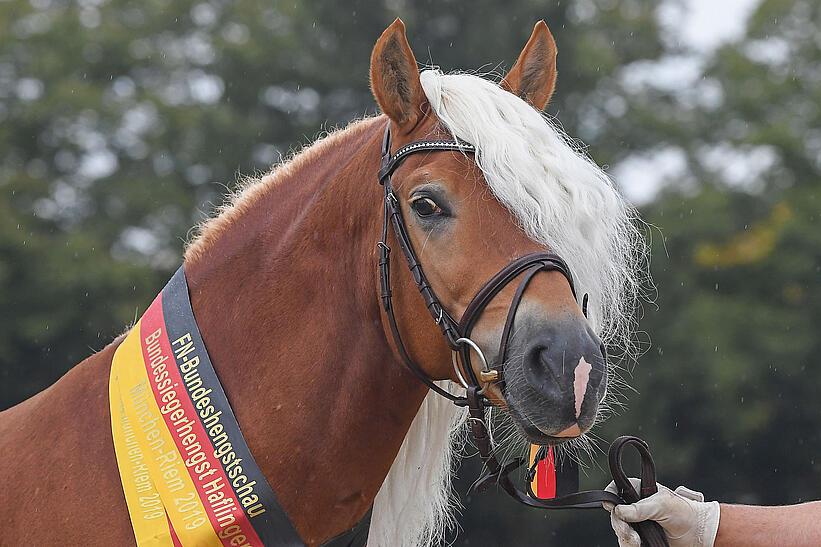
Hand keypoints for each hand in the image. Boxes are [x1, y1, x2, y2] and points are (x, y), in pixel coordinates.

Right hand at [602, 478, 719, 546]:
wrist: (698, 534)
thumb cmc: (683, 512)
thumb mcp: (662, 505)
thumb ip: (640, 508)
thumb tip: (618, 510)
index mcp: (638, 492)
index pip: (616, 489)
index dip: (609, 495)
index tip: (609, 504)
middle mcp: (634, 507)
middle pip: (615, 513)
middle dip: (619, 523)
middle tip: (628, 530)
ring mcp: (637, 524)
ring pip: (619, 530)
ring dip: (624, 536)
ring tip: (637, 541)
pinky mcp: (640, 539)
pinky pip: (626, 543)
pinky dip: (629, 544)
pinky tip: (639, 544)